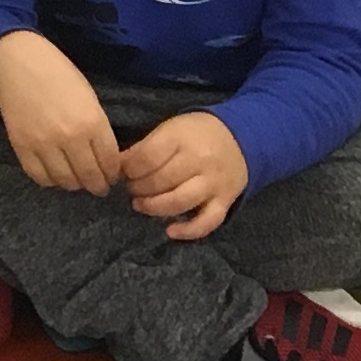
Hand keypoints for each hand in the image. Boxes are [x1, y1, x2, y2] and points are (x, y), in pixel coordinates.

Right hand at [0, 34, 123, 197]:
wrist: (18, 64)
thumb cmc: (59, 76)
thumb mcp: (89, 99)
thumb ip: (98, 130)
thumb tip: (105, 160)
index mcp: (92, 122)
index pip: (110, 163)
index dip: (113, 174)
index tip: (112, 176)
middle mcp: (70, 137)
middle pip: (90, 177)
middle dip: (98, 185)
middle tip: (98, 186)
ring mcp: (44, 143)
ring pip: (66, 181)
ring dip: (75, 184)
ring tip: (76, 179)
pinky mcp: (22, 147)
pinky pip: (40, 176)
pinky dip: (50, 180)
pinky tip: (54, 173)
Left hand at [117, 108, 249, 239]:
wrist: (241, 138)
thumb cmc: (196, 133)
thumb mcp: (170, 128)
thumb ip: (146, 147)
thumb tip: (119, 166)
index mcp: (182, 138)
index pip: (148, 157)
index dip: (129, 168)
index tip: (122, 171)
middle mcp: (199, 161)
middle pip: (162, 180)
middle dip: (139, 187)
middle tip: (130, 188)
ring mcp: (214, 183)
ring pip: (181, 201)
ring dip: (155, 207)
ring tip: (140, 205)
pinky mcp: (225, 201)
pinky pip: (208, 221)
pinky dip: (189, 231)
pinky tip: (170, 231)